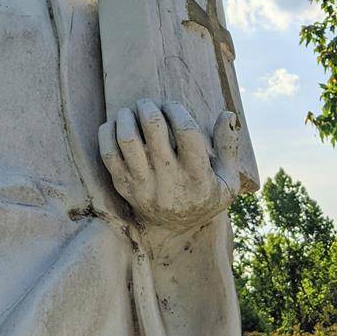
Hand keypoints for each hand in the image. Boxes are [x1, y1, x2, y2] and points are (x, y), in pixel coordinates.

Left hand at [99, 99, 239, 235]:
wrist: (175, 231)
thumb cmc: (204, 196)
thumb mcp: (228, 180)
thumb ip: (229, 146)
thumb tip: (228, 113)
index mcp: (198, 175)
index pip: (187, 131)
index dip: (177, 109)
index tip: (171, 105)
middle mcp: (169, 180)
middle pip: (154, 128)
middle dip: (149, 106)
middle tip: (148, 103)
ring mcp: (143, 184)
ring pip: (127, 138)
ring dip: (127, 116)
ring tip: (131, 111)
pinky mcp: (124, 187)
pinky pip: (108, 153)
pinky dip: (107, 132)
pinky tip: (116, 124)